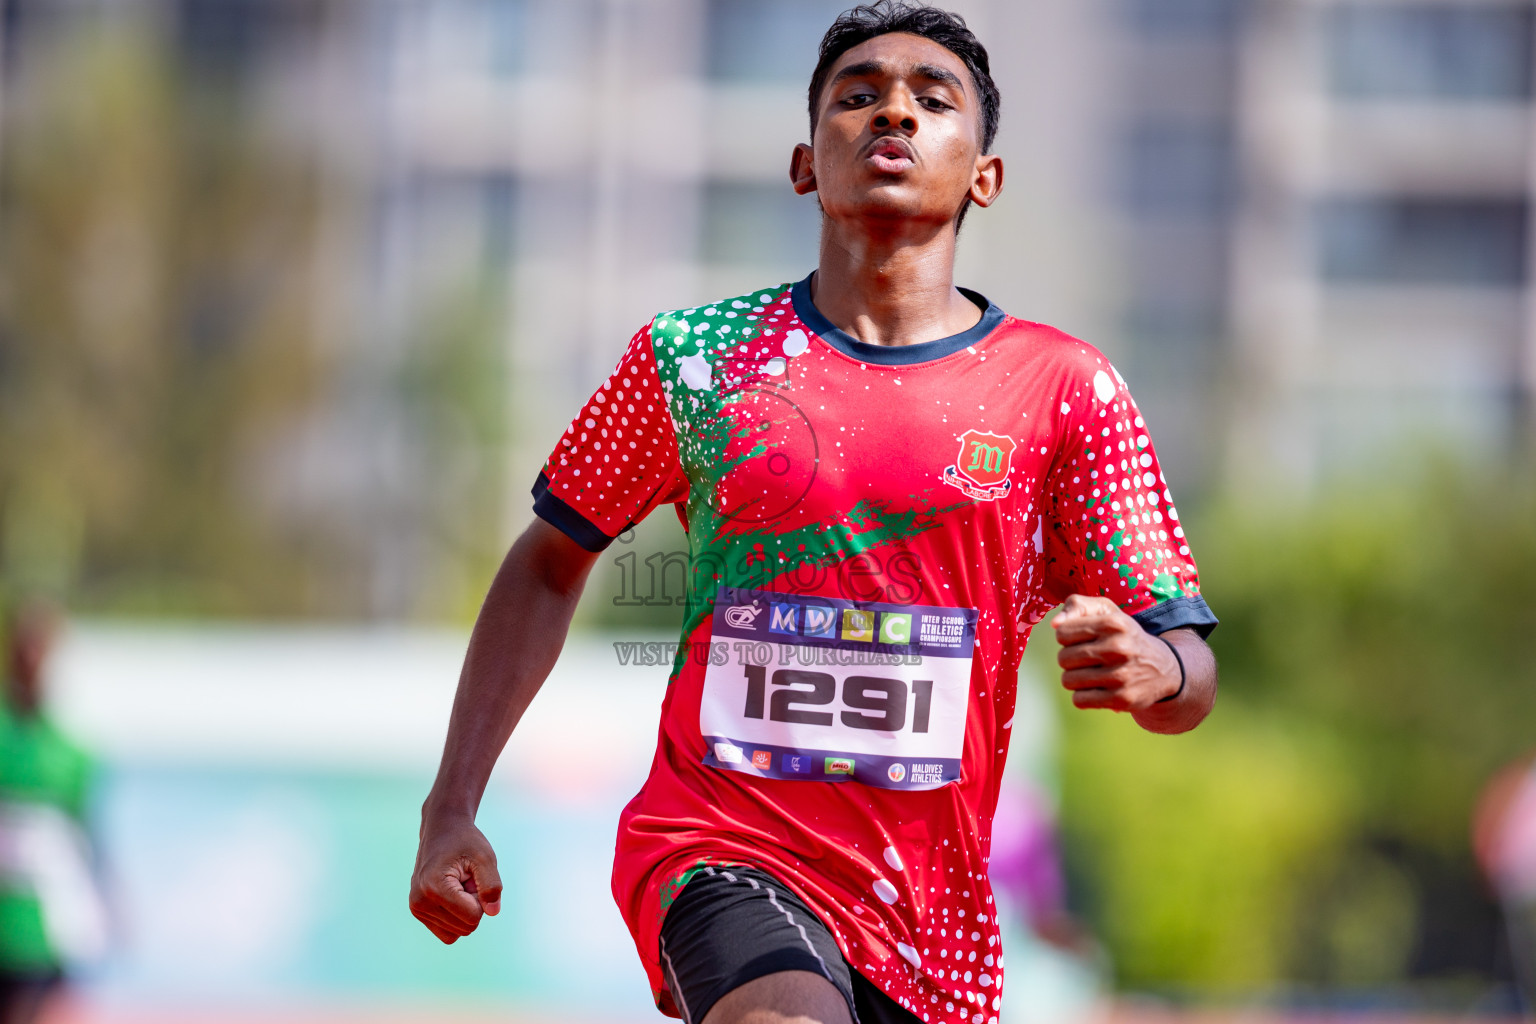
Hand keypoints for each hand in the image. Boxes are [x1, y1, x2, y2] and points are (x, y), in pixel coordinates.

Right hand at [409, 813, 502, 943]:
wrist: (442, 831)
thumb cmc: (465, 843)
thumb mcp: (485, 857)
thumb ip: (492, 885)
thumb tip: (492, 912)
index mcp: (434, 888)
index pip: (473, 917)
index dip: (481, 897)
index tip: (473, 876)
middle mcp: (420, 902)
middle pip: (466, 927)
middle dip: (474, 905)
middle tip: (466, 879)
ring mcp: (416, 909)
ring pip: (458, 932)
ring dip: (465, 910)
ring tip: (458, 884)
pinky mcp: (418, 912)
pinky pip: (448, 934)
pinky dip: (456, 918)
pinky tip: (453, 895)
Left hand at [1050, 594, 1179, 711]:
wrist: (1163, 668)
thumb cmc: (1124, 636)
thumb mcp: (1107, 611)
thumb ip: (1077, 606)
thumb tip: (1055, 624)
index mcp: (1113, 623)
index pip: (1062, 633)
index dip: (1067, 638)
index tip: (1083, 639)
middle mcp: (1118, 648)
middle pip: (1063, 658)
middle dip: (1070, 659)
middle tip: (1089, 659)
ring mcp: (1121, 675)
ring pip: (1068, 680)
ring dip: (1075, 678)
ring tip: (1093, 673)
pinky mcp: (1121, 699)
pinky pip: (1079, 700)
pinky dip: (1083, 695)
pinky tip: (1098, 688)